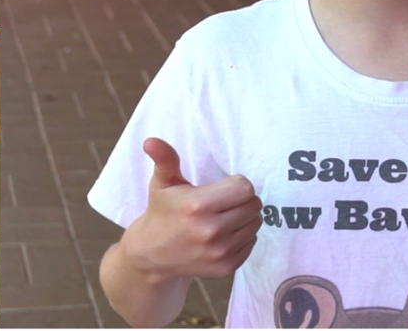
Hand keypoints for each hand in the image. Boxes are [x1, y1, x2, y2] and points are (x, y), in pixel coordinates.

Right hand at [120, 138, 261, 280]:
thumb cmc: (162, 212)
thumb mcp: (162, 184)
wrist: (152, 254)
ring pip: (255, 223)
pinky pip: (252, 242)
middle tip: (222, 203)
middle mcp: (211, 231)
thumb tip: (151, 141)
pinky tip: (222, 235)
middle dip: (242, 200)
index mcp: (197, 206)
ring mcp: (220, 251)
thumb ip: (165, 159)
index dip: (235, 184)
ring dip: (244, 218)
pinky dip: (242, 236)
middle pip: (254, 204)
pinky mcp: (228, 266)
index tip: (221, 188)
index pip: (245, 187)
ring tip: (222, 218)